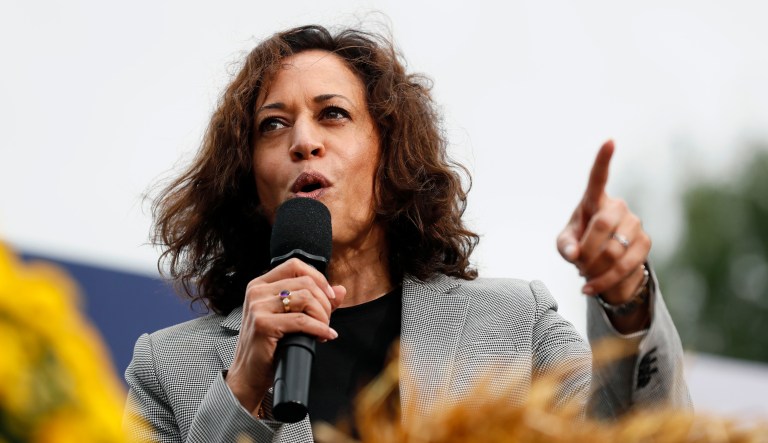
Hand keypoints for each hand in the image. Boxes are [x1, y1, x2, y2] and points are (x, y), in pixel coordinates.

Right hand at [225, 258, 345, 415]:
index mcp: (261, 285)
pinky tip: (325, 336)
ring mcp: (257, 306)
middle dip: (324, 302)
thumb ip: (315, 302)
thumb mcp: (291, 319)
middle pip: (305, 283)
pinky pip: (302, 320)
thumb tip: (341, 290)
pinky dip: (319, 328)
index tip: (330, 296)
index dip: (318, 278)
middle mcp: (256, 291)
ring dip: (323, 316)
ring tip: (323, 330)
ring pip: (306, 299)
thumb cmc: (269, 347)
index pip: (295, 266)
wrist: (249, 375)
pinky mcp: (262, 324)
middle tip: (326, 321)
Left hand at [556, 140, 650, 331]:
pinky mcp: (645, 243)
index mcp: (593, 201)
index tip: (609, 141)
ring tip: (583, 276)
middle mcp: (618, 207)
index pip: (598, 178)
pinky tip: (590, 287)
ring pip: (613, 250)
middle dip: (585, 250)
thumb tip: (574, 254)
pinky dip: (603, 280)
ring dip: (594, 268)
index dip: (603, 160)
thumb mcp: (564, 245)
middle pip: (601, 226)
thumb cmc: (578, 245)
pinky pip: (625, 265)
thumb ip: (564, 247)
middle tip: (576, 265)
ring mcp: (635, 223)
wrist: (602, 265)